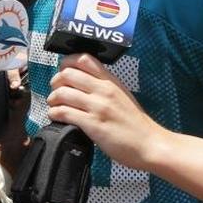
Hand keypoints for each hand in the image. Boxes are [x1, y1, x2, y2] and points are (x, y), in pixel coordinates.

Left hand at [45, 53, 163, 169]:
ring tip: (54, 105)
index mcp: (111, 81)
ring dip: (52, 99)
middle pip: (68, 73)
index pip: (84, 59)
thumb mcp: (122, 95)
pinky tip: (56, 117)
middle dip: (55, 81)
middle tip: (56, 91)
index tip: (63, 72)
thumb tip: (81, 84)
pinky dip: (54, 113)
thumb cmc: (136, 123)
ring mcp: (98, 107)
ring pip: (62, 93)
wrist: (149, 143)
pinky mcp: (93, 125)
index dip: (67, 63)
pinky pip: (65, 112)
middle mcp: (104, 90)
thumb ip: (104, 87)